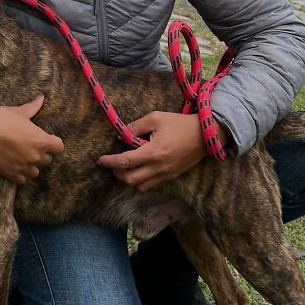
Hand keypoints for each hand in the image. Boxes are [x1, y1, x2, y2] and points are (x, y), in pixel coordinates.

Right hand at [0, 94, 63, 184]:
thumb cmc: (3, 118)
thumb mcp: (20, 112)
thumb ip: (34, 107)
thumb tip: (42, 97)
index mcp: (41, 141)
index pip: (59, 147)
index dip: (54, 142)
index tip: (47, 139)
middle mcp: (35, 156)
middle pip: (47, 159)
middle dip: (41, 153)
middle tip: (31, 146)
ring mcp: (24, 167)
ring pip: (35, 172)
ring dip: (31, 165)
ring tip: (23, 158)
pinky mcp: (11, 174)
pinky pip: (22, 180)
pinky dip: (20, 174)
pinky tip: (14, 166)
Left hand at [96, 112, 230, 191]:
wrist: (205, 134)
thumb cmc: (179, 123)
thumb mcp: (155, 118)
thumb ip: (135, 126)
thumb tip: (121, 135)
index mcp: (153, 152)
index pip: (125, 161)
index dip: (110, 162)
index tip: (99, 160)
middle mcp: (159, 168)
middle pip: (130, 180)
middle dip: (117, 173)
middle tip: (113, 163)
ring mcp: (166, 175)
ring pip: (140, 186)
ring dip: (129, 179)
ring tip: (126, 166)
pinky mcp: (172, 177)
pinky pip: (152, 185)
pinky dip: (142, 180)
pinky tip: (140, 168)